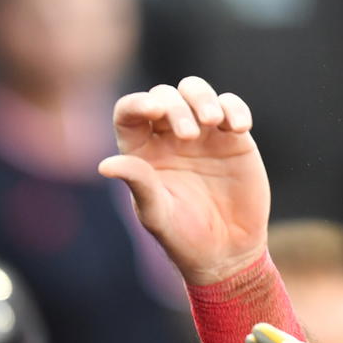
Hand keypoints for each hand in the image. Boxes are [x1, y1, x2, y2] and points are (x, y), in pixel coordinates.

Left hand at [100, 77, 266, 284]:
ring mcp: (201, 134)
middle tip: (188, 135)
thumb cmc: (183, 236)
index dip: (137, 104)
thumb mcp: (156, 212)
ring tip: (213, 122)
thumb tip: (105, 165)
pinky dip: (234, 108)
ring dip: (203, 98)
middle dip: (176, 107)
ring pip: (195, 91)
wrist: (225, 251)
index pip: (129, 114)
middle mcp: (167, 138)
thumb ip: (137, 183)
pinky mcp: (232, 138)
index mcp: (141, 153)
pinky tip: (238, 128)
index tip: (152, 110)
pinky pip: (231, 106)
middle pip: (164, 97)